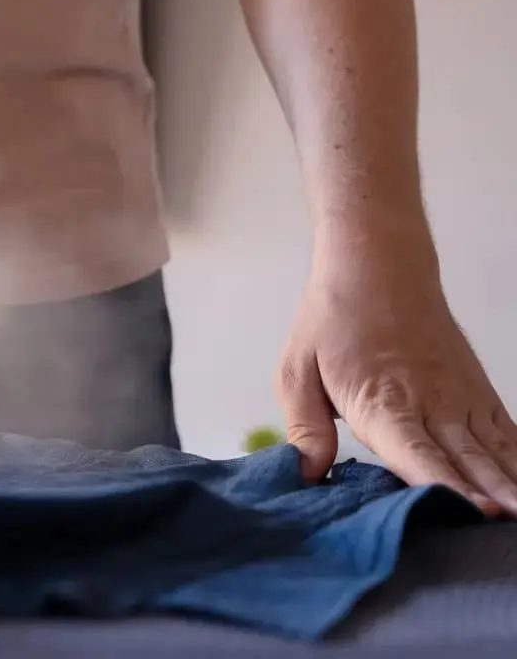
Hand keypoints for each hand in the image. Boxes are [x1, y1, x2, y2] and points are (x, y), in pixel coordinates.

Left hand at [276, 230, 516, 516]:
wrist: (378, 266)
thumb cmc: (333, 319)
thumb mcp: (296, 369)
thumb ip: (305, 426)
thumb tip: (307, 474)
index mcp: (382, 403)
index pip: (418, 453)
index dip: (445, 483)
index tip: (473, 509)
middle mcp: (430, 404)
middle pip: (467, 459)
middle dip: (491, 496)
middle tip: (508, 526)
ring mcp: (460, 397)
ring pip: (494, 450)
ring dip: (513, 484)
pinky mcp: (477, 391)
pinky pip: (506, 433)